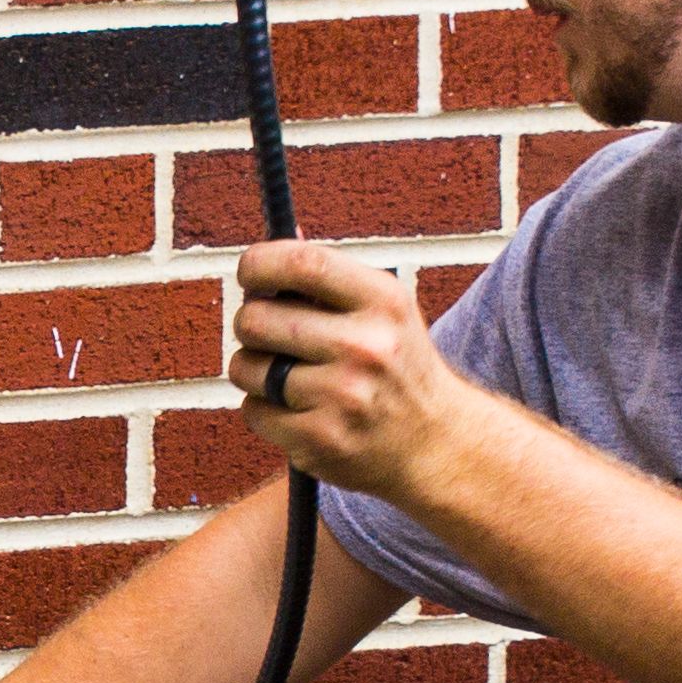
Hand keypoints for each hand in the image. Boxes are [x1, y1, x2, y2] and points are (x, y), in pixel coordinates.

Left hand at [228, 241, 500, 503]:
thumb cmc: (396, 367)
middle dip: (251, 325)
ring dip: (254, 371)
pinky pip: (253, 411)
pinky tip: (298, 412)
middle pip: (256, 319)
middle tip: (272, 337)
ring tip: (288, 379)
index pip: (301, 263)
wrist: (435, 444)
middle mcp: (365, 346)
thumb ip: (330, 279)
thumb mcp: (384, 312)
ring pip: (246, 367)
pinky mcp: (320, 439)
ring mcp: (342, 396)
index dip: (258, 264)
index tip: (249, 273)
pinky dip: (264, 410)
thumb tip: (278, 239)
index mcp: (382, 301)